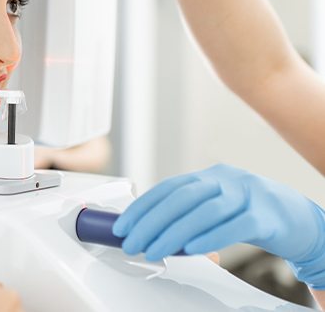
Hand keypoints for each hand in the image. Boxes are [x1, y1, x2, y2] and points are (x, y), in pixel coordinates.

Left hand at [112, 164, 324, 288]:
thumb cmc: (253, 214)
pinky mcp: (266, 217)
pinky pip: (235, 226)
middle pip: (181, 198)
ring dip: (174, 233)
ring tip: (154, 250)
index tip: (123, 226)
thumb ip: (189, 214)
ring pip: (204, 212)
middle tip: (132, 243)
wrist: (303, 219)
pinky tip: (192, 250)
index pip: (168, 188)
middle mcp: (225, 179)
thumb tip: (151, 231)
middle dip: (151, 222)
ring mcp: (247, 195)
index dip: (142, 207)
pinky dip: (211, 238)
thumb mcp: (218, 206)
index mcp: (209, 176)